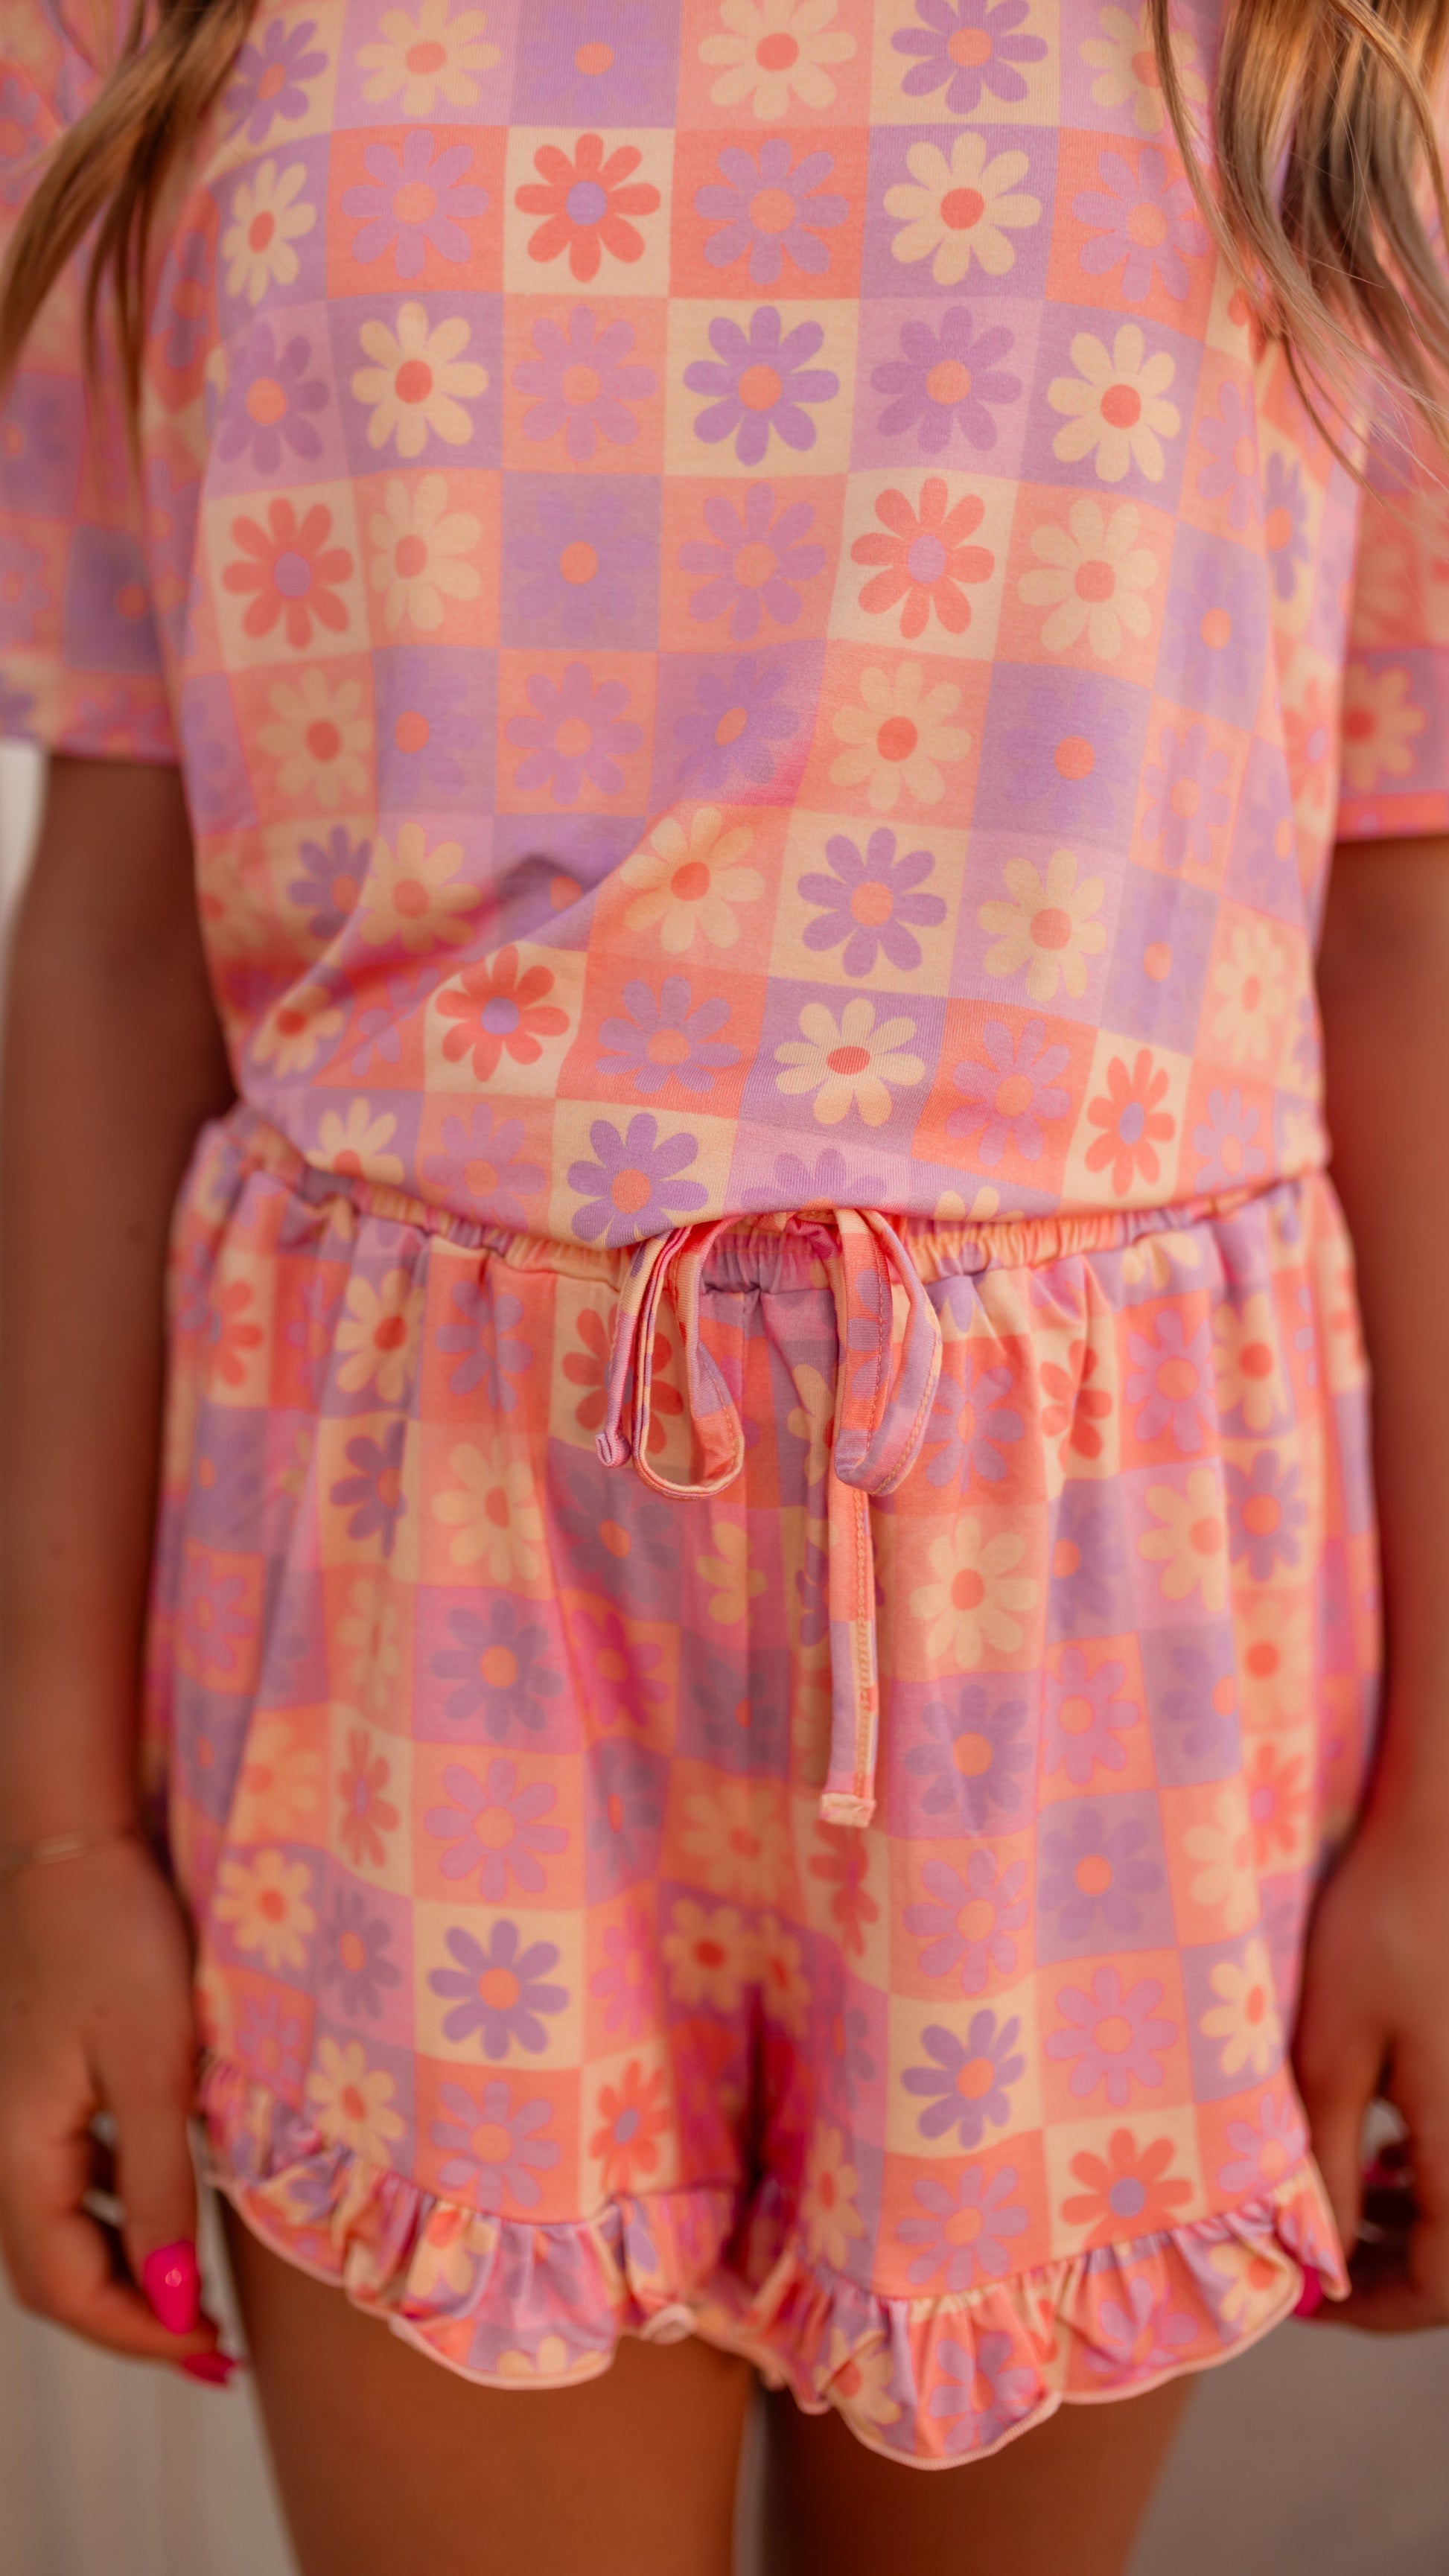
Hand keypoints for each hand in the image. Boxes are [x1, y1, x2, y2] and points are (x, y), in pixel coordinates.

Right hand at [0, 1832, 225, 2369]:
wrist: (73, 1844)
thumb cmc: (116, 1940)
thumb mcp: (155, 2067)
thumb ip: (159, 2186)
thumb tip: (174, 2298)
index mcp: (18, 2154)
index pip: (65, 2289)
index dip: (138, 2333)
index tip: (212, 2351)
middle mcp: (2, 2146)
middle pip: (53, 2273)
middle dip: (131, 2318)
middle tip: (215, 2349)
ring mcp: (16, 2115)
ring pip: (60, 2228)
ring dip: (126, 2271)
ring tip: (200, 2295)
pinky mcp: (39, 2083)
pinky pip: (69, 2177)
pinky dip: (117, 2212)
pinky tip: (167, 2205)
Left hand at [1294, 1808, 1448, 2329]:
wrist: (1444, 1838)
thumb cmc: (1382, 1930)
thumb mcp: (1331, 2053)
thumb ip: (1326, 2163)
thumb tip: (1315, 2255)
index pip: (1441, 2286)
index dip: (1371, 2309)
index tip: (1306, 2300)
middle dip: (1390, 2273)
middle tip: (1315, 2260)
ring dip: (1414, 2226)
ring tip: (1343, 2207)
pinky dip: (1436, 2175)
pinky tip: (1390, 2154)